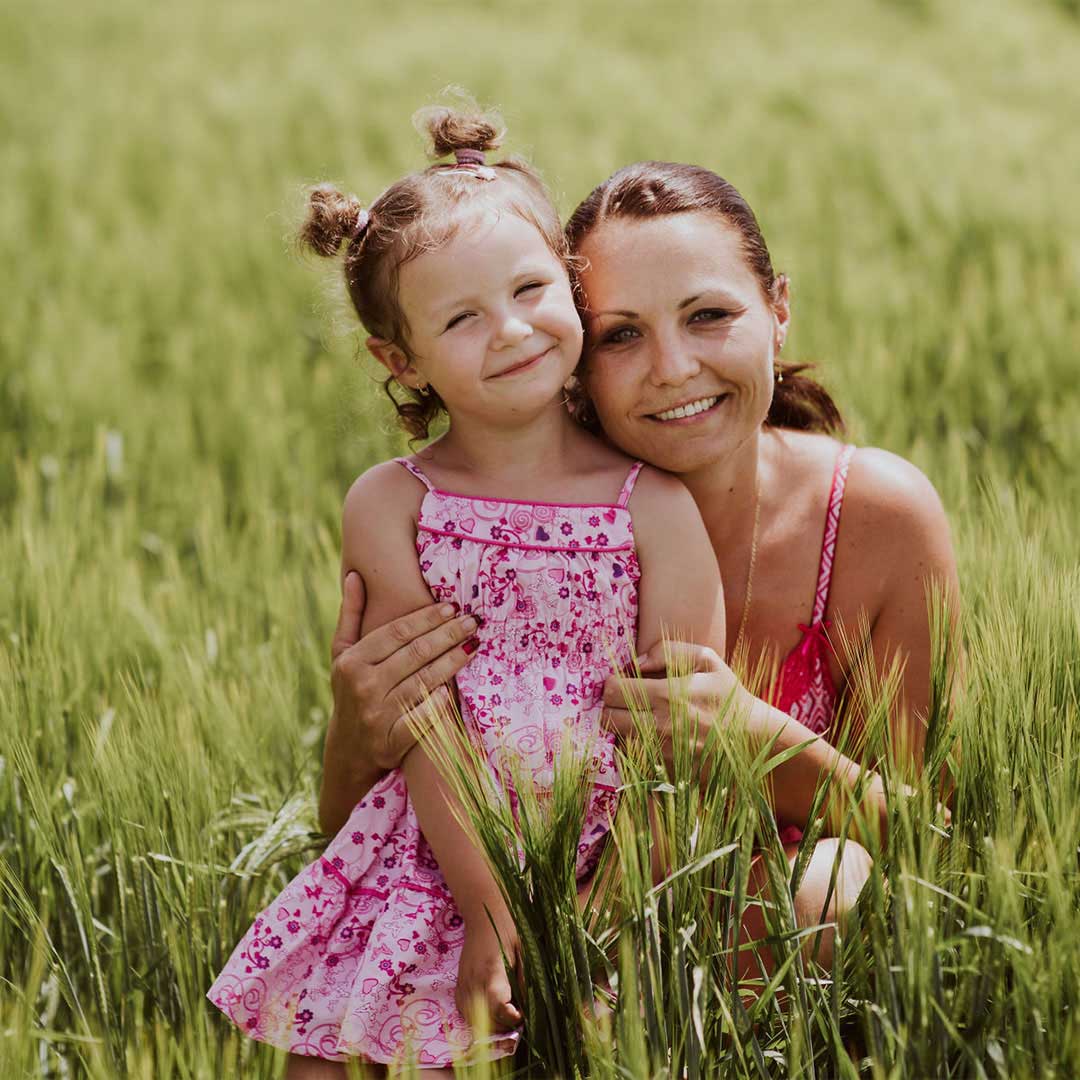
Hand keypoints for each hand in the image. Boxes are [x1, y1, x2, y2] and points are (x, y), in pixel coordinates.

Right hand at [329, 571, 478, 771]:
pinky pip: (424, 716)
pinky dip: (441, 701)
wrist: (348, 750)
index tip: (451, 606)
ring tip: (474, 644)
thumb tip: (356, 575)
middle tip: (472, 621)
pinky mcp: (392, 741)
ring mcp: (379, 715)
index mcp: (352, 662)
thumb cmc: (350, 689)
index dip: (427, 618)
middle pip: (416, 653)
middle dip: (448, 634)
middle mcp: (364, 686)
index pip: (396, 633)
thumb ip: (351, 614)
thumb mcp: (342, 652)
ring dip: (453, 661)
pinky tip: (458, 686)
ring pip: (425, 681)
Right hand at [455, 914, 522, 1035]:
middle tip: (520, 1016)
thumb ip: (525, 979)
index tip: (523, 1016)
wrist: (484, 913)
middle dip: (504, 1026)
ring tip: (508, 1013)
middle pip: (486, 1020)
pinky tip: (492, 1009)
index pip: (497, 1007)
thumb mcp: (525, 950)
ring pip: (474, 1020)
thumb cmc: (509, 928)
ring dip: (492, 1024)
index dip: (511, 1018)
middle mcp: (474, 980)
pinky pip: (465, 1012)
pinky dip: (479, 1018)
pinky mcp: (459, 985)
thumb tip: (529, 1006)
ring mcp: (464, 984)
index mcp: (492, 970)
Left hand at [600, 640, 746, 776]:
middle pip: (607, 718)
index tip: (620, 680)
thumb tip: (637, 662)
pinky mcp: (666, 771)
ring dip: (620, 727)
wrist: (753, 739)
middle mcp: (662, 726)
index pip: (614, 690)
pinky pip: (634, 757)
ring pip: (617, 739)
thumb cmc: (727, 695)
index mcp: (670, 695)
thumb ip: (669, 651)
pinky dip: (634, 745)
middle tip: (621, 700)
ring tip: (635, 716)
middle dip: (609, 706)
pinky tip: (648, 735)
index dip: (611, 683)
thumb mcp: (707, 660)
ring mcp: (663, 752)